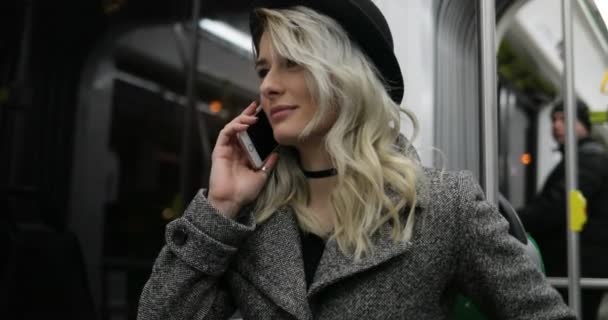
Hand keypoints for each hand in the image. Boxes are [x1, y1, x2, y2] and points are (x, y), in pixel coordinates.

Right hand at [207, 101, 278, 218]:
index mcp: (244, 154)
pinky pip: (225, 134)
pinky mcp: (219, 150)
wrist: (232, 201)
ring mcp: (227, 149)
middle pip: (241, 127)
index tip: (265, 114)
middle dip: (248, 115)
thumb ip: (268, 163)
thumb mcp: (261, 175)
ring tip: (253, 117)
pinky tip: (243, 124)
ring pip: (233, 127)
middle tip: (258, 106)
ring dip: (242, 120)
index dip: (256, 124)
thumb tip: (277, 153)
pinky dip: (234, 126)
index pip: (250, 134)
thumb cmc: (244, 192)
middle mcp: (235, 150)